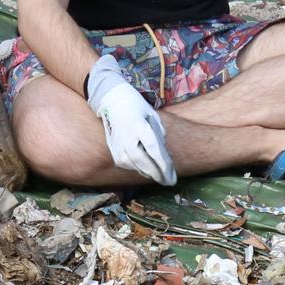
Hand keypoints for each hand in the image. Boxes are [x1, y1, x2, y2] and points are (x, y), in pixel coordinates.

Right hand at [85, 53, 175, 185]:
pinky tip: (148, 165)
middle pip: (147, 165)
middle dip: (160, 175)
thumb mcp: (152, 116)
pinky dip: (141, 167)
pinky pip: (132, 167)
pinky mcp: (116, 155)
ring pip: (140, 168)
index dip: (165, 167)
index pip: (155, 152)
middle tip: (170, 182)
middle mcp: (128, 141)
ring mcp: (120, 149)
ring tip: (162, 171)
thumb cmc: (136, 107)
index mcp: (140, 128)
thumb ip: (160, 136)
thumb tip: (165, 157)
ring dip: (151, 171)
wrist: (111, 102)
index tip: (172, 179)